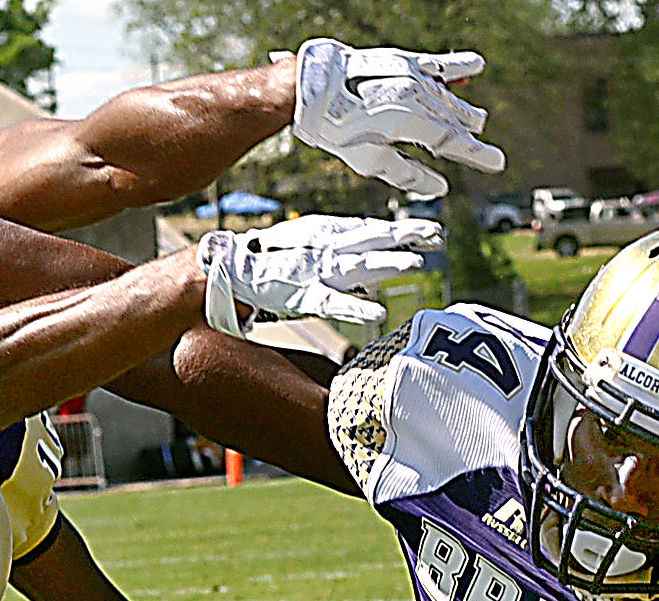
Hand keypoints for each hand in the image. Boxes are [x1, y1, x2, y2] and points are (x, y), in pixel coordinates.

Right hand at [196, 214, 442, 336]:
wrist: (222, 275)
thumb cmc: (264, 265)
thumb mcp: (304, 251)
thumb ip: (336, 254)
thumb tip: (370, 259)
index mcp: (323, 236)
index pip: (368, 230)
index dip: (400, 230)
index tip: (431, 231)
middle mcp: (321, 249)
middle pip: (369, 240)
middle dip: (404, 237)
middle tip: (436, 234)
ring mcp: (311, 270)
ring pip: (356, 265)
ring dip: (386, 264)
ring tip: (415, 262)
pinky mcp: (299, 295)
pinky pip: (331, 302)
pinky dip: (354, 306)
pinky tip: (376, 312)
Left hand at [289, 39, 505, 197]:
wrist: (313, 85)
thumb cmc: (337, 127)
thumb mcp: (369, 160)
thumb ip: (408, 173)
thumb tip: (440, 188)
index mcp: (412, 121)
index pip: (454, 141)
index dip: (477, 154)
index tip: (497, 163)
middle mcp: (418, 94)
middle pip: (454, 117)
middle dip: (468, 131)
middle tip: (480, 143)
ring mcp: (412, 74)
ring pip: (448, 95)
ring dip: (462, 108)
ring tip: (477, 119)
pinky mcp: (403, 60)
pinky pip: (437, 65)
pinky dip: (456, 67)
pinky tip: (475, 66)